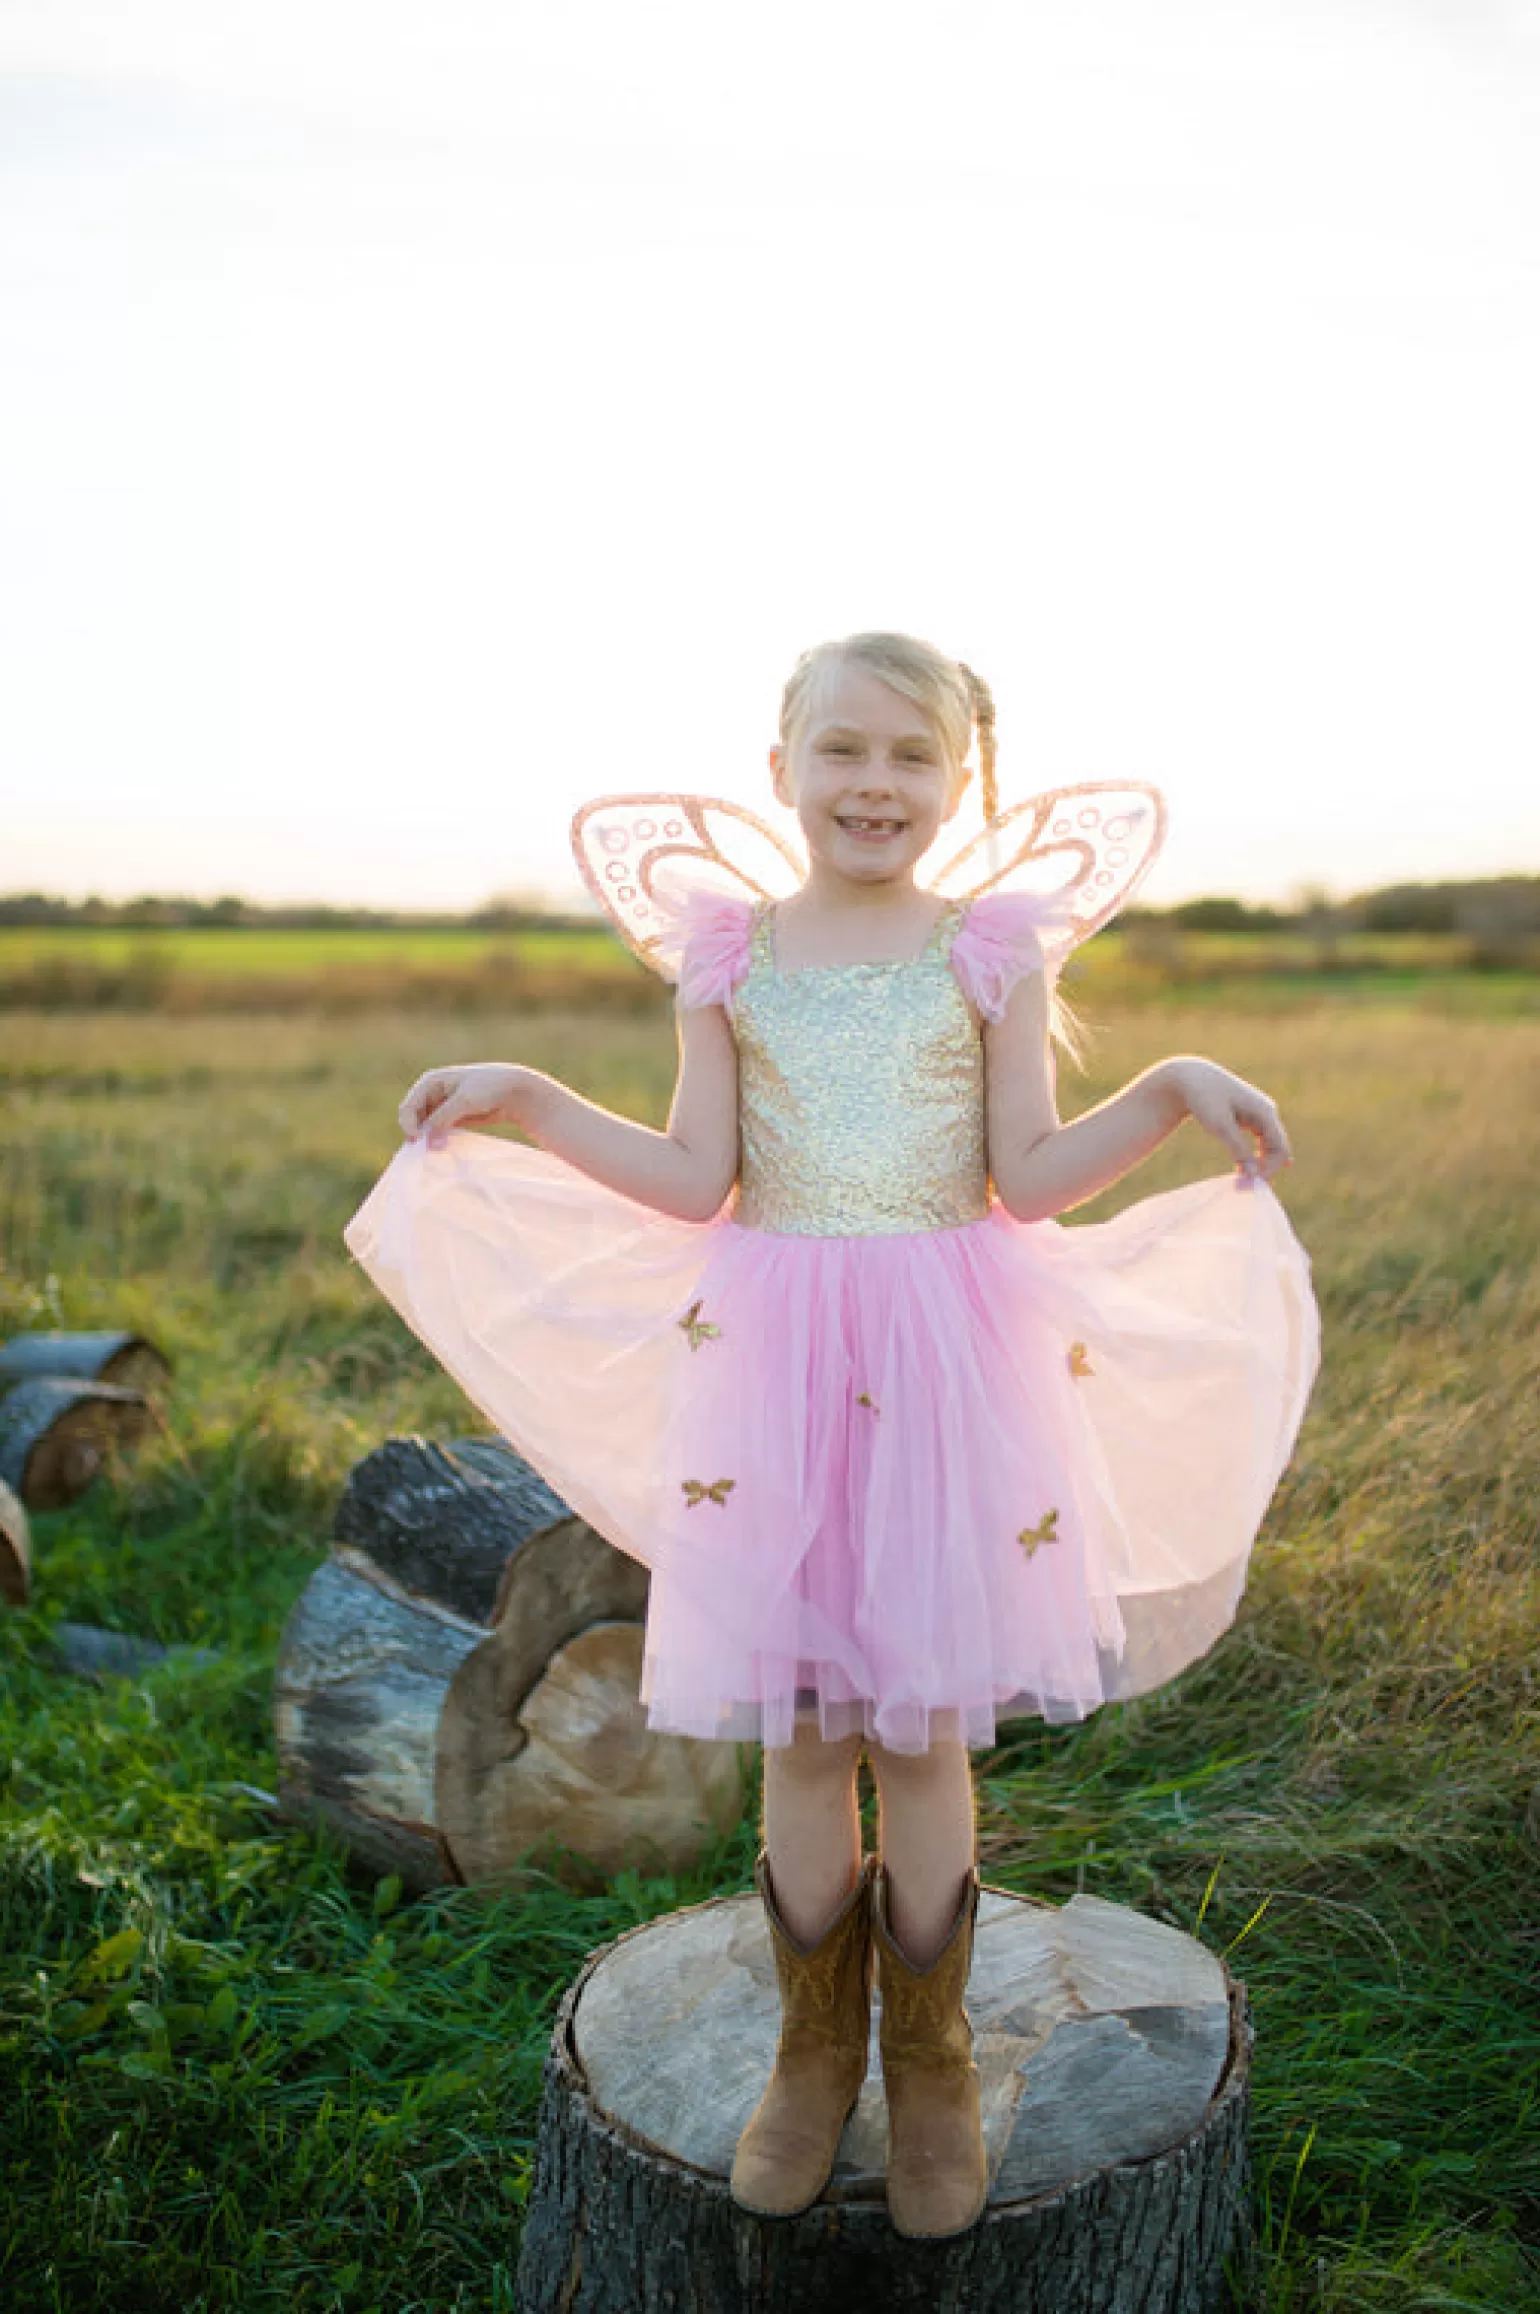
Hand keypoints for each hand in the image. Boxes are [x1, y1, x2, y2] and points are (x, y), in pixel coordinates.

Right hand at [398, 1062, 526, 1146]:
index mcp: (429, 1082)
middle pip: (413, 1119)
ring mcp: (441, 1108)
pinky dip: (439, 1141)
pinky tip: (445, 1148)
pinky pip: (438, 1133)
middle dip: (418, 1134)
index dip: (409, 1126)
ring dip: (428, 1140)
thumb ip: (442, 1119)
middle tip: (428, 1151)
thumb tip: (426, 1143)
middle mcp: (432, 1094)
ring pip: (425, 1128)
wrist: (514, 1090)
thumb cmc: (489, 1087)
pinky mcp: (452, 1119)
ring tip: (438, 1150)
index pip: (407, 1108)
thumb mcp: (464, 1101)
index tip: (419, 1142)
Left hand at [1167, 1058, 1291, 1182]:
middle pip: (1277, 1149)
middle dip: (1265, 1169)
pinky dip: (1253, 1156)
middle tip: (1245, 1187)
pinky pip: (1260, 1141)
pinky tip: (1243, 1169)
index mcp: (1265, 1112)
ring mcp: (1260, 1113)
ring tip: (1243, 1180)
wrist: (1190, 1077)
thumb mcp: (1220, 1126)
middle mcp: (1267, 1111)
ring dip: (1260, 1164)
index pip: (1280, 1149)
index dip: (1270, 1170)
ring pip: (1269, 1146)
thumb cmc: (1204, 1098)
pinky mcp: (1250, 1116)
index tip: (1250, 1185)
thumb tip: (1254, 1175)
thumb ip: (1239, 1150)